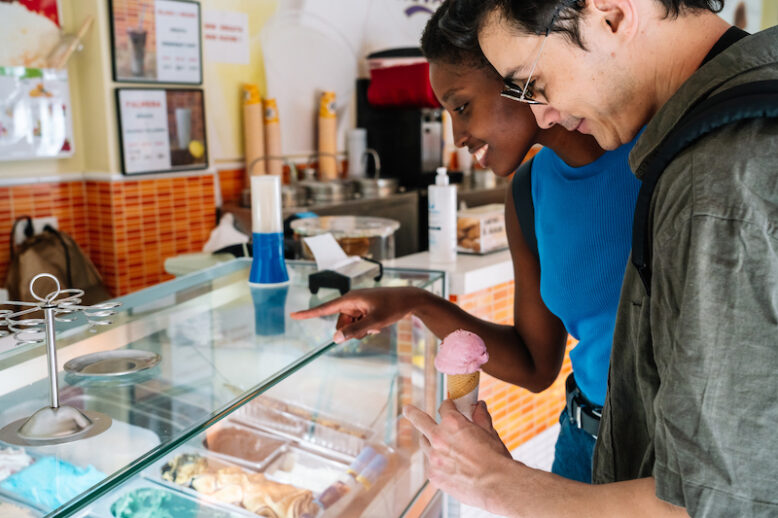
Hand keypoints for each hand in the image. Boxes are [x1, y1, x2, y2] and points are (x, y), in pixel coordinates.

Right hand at [290, 287, 421, 342]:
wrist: (410, 299)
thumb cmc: (393, 307)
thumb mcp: (374, 322)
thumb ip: (354, 331)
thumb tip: (335, 339)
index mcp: (350, 299)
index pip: (325, 308)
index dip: (308, 313)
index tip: (293, 315)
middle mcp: (351, 301)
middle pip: (340, 324)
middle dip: (352, 331)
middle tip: (371, 328)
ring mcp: (358, 306)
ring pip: (349, 326)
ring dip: (361, 331)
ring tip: (377, 325)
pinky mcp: (364, 309)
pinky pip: (358, 324)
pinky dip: (366, 328)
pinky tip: (379, 324)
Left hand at [403, 400, 514, 511]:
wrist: (497, 485)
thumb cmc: (495, 459)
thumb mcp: (490, 433)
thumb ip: (481, 417)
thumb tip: (479, 405)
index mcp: (453, 423)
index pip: (444, 407)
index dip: (448, 406)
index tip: (449, 406)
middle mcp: (439, 438)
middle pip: (420, 421)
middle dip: (412, 413)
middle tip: (407, 409)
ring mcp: (434, 458)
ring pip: (425, 444)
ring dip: (429, 442)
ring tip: (436, 445)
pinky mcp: (433, 475)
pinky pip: (431, 466)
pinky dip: (437, 464)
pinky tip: (448, 469)